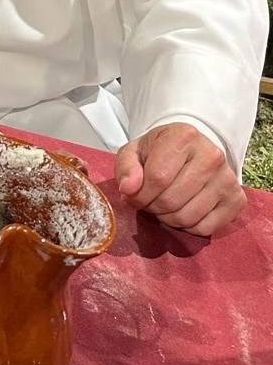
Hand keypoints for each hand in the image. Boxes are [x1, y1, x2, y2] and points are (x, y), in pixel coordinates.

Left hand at [115, 124, 244, 235]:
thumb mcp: (135, 151)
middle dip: (152, 208)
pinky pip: (206, 228)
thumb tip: (128, 189)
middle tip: (148, 202)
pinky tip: (182, 211)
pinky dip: (187, 227)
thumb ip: (126, 167)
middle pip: (171, 200)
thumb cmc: (160, 151)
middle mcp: (211, 156)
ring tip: (163, 206)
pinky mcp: (237, 200)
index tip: (132, 196)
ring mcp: (228, 179)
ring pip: (188, 217)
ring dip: (167, 219)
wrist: (192, 150)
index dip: (139, 195)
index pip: (157, 178)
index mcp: (184, 137)